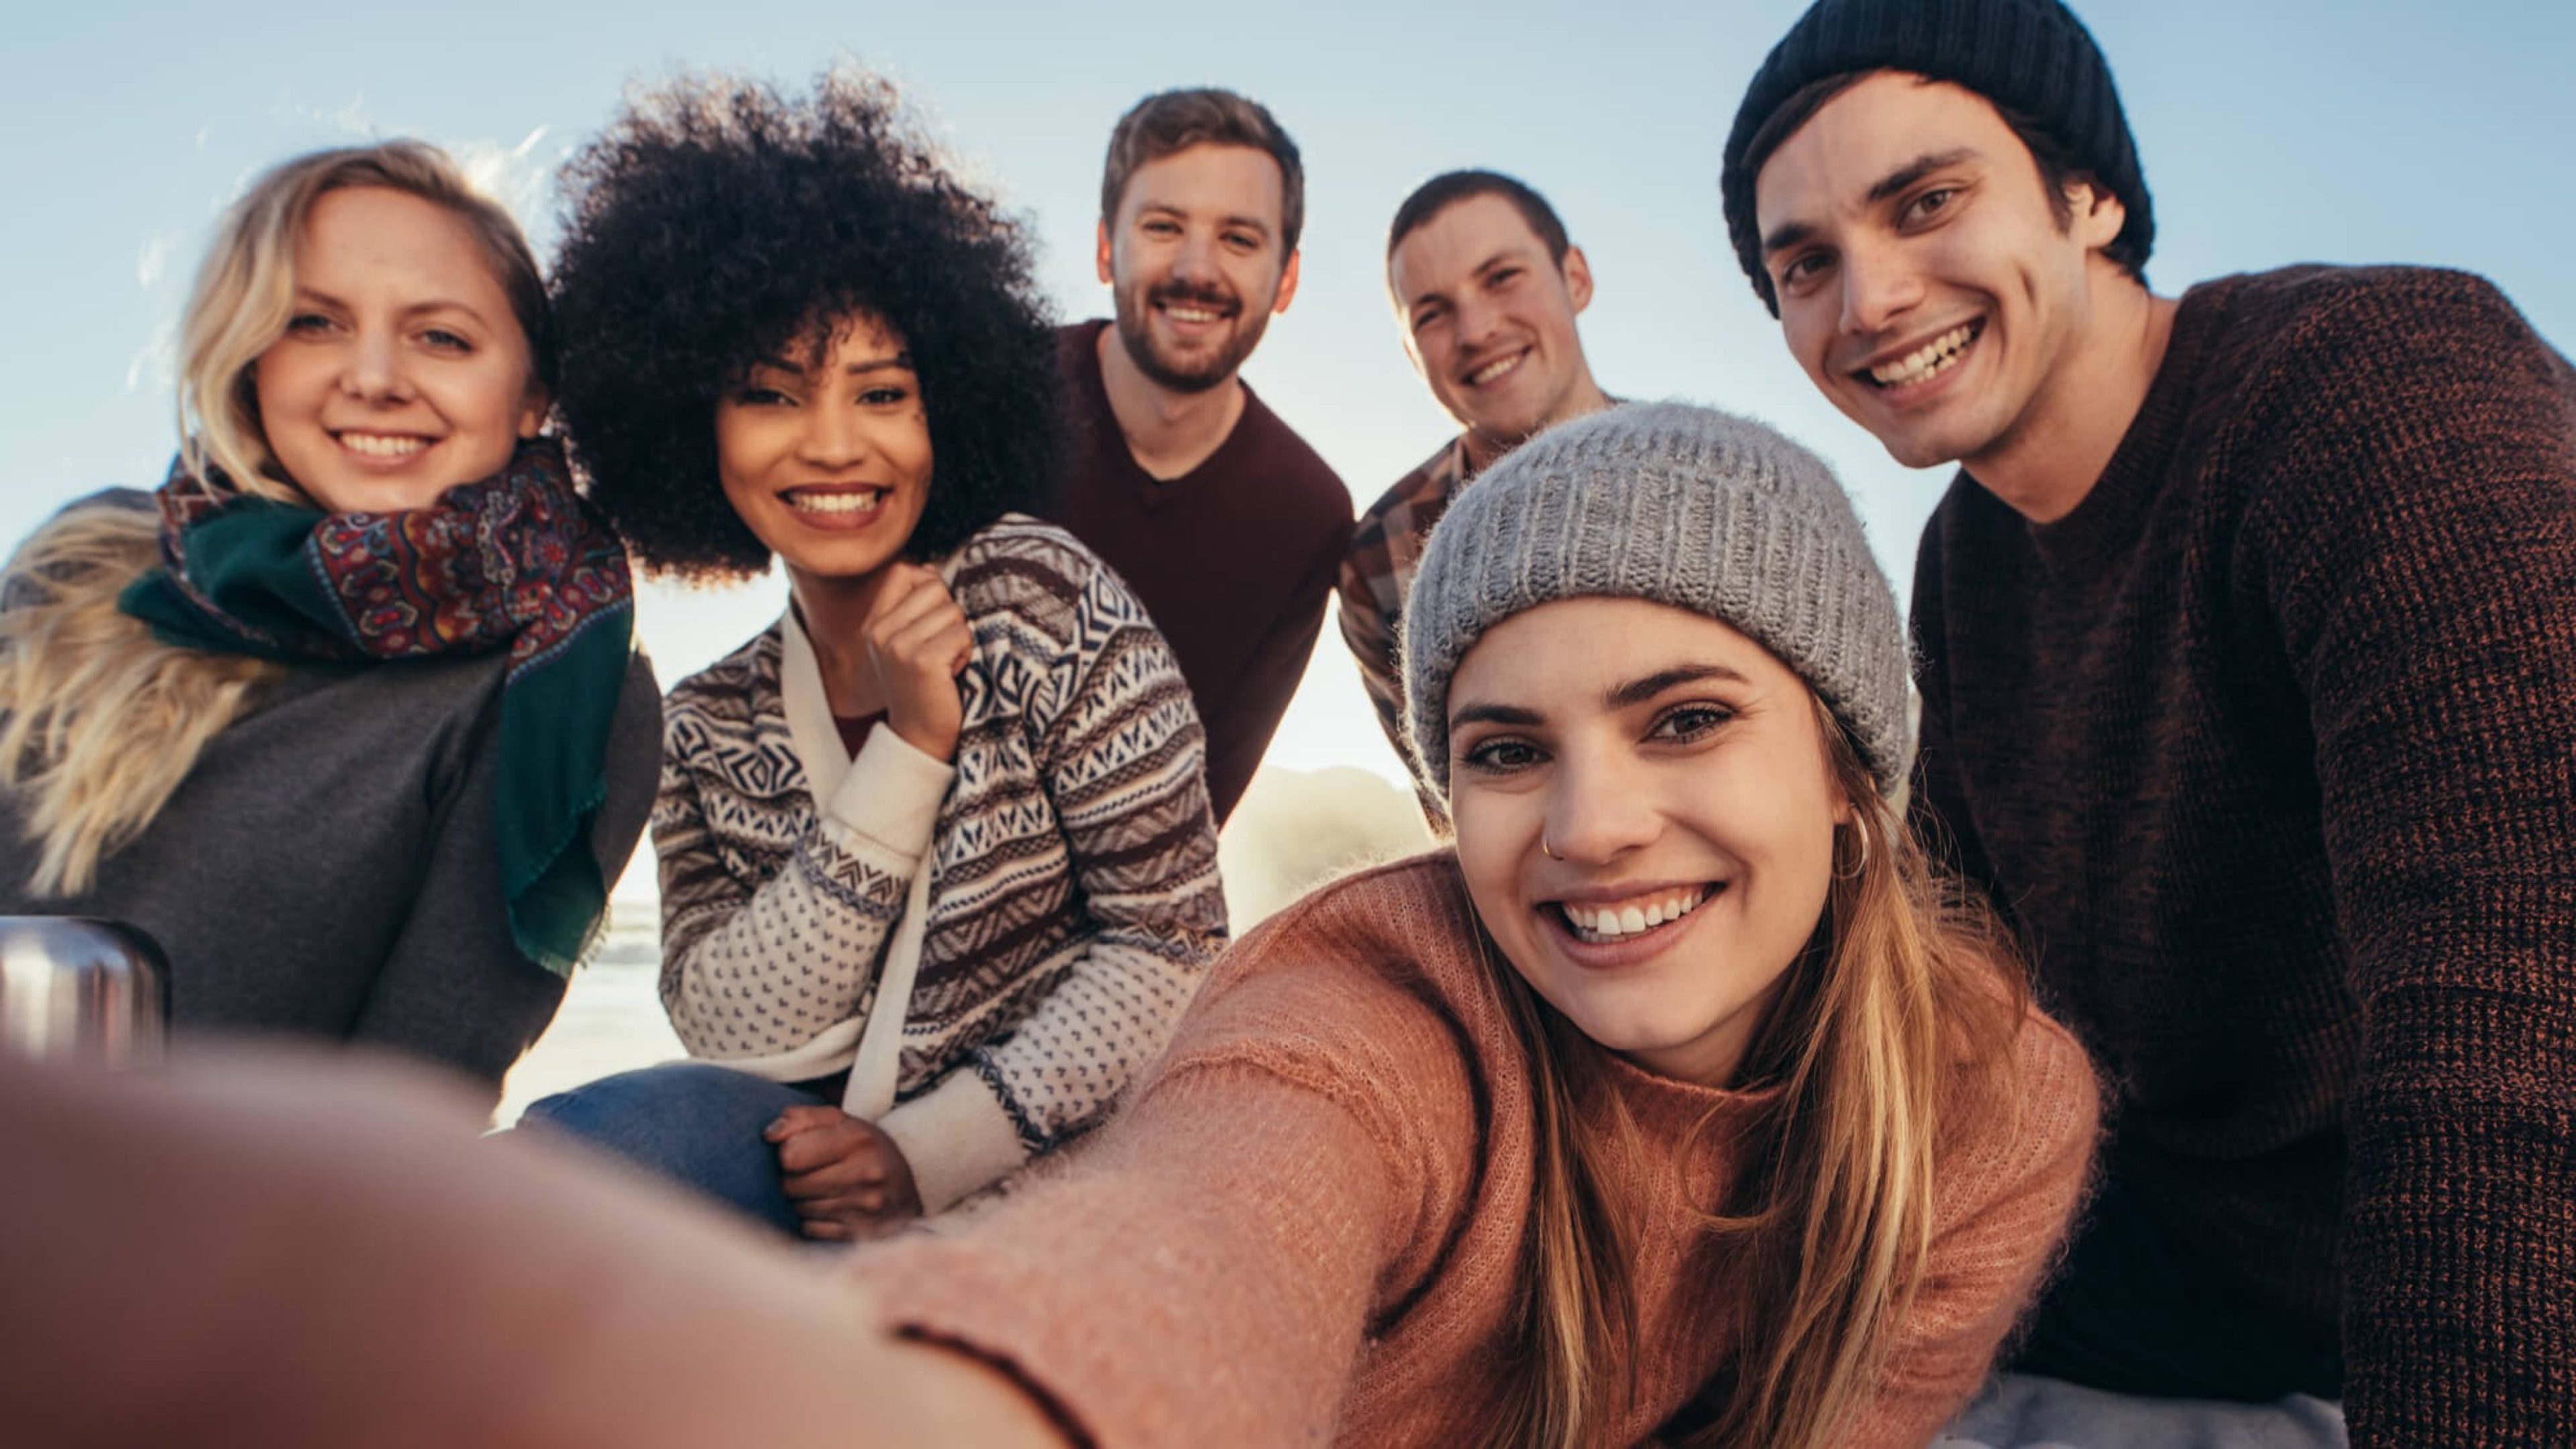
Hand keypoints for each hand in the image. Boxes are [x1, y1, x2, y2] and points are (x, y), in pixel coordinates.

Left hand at [764, 1104, 923, 1241]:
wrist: (909, 1186)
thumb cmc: (864, 1149)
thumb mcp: (840, 1121)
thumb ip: (800, 1118)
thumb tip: (769, 1135)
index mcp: (857, 1138)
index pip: (790, 1154)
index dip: (788, 1154)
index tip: (803, 1153)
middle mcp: (864, 1172)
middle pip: (790, 1185)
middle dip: (792, 1180)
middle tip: (811, 1174)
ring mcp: (864, 1206)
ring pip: (799, 1209)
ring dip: (802, 1201)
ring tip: (822, 1190)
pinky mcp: (861, 1231)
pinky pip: (811, 1230)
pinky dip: (813, 1221)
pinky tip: (830, 1209)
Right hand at [863, 563, 971, 761]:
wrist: (919, 737)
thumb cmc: (923, 687)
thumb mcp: (908, 643)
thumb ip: (915, 607)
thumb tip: (930, 567)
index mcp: (874, 623)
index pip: (905, 571)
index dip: (930, 586)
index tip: (933, 620)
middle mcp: (880, 630)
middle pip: (935, 588)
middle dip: (950, 616)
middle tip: (941, 649)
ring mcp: (898, 645)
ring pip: (953, 612)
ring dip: (960, 638)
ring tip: (946, 664)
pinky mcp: (921, 659)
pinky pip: (962, 634)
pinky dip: (965, 653)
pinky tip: (952, 674)